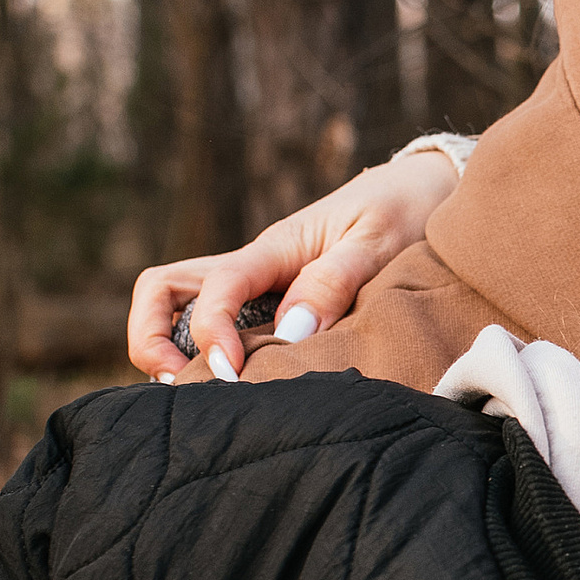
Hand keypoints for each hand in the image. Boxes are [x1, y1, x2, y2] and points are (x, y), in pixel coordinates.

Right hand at [126, 144, 462, 382]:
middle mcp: (254, 265)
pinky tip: (238, 385)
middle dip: (151, 336)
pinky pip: (222, 324)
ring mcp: (258, 284)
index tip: (230, 374)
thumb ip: (334, 283)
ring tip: (201, 392)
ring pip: (181, 306)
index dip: (209, 333)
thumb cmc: (407, 209)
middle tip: (180, 383)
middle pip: (163, 289)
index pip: (214, 287)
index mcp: (274, 248)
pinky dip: (208, 352)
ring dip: (171, 345)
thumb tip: (291, 333)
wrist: (429, 188)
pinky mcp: (273, 301)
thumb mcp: (378, 242)